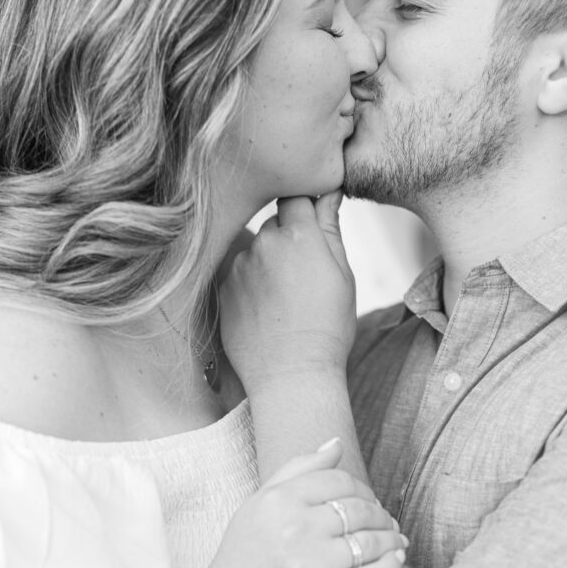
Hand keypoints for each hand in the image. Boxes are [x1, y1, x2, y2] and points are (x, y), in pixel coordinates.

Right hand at [185, 439, 405, 567]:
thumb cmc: (242, 559)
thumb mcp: (257, 504)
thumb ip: (297, 469)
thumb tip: (336, 443)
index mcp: (279, 501)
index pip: (340, 481)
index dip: (363, 489)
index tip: (369, 502)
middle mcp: (295, 528)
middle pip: (360, 509)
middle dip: (381, 515)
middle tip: (388, 523)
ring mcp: (309, 565)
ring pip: (371, 542)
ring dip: (391, 539)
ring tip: (396, 541)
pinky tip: (397, 562)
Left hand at [220, 192, 355, 393]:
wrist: (292, 374)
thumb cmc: (328, 328)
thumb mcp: (343, 276)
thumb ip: (331, 229)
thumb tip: (329, 193)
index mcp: (298, 236)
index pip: (296, 198)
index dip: (306, 210)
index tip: (314, 228)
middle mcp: (263, 243)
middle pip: (275, 226)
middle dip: (289, 241)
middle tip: (305, 277)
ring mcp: (239, 267)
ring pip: (256, 252)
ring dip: (268, 265)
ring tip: (286, 302)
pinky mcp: (223, 290)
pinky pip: (239, 277)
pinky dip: (252, 288)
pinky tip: (268, 313)